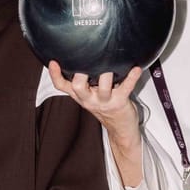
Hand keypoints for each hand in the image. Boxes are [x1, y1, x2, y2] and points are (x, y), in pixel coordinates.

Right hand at [47, 61, 143, 185]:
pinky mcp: (120, 101)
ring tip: (110, 62)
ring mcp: (105, 101)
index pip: (63, 86)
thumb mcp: (89, 97)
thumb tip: (79, 59)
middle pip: (78, 87)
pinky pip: (126, 87)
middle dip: (80, 75)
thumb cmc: (106, 108)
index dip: (55, 75)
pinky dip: (132, 77)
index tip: (53, 62)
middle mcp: (90, 99)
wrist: (121, 129)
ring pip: (103, 87)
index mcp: (81, 96)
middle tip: (84, 62)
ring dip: (107, 74)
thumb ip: (82, 82)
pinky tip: (135, 69)